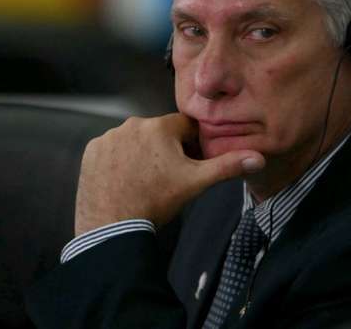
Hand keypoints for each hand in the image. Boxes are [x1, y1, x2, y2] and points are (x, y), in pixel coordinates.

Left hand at [75, 113, 264, 235]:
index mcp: (159, 127)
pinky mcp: (92, 151)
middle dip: (166, 150)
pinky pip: (112, 150)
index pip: (185, 127)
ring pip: (135, 140)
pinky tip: (125, 180)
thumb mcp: (195, 183)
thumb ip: (227, 166)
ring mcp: (108, 137)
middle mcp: (131, 124)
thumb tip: (258, 158)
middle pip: (159, 133)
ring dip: (142, 154)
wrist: (113, 226)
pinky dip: (119, 160)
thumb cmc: (156, 202)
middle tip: (167, 178)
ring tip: (144, 181)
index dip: (192, 146)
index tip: (189, 165)